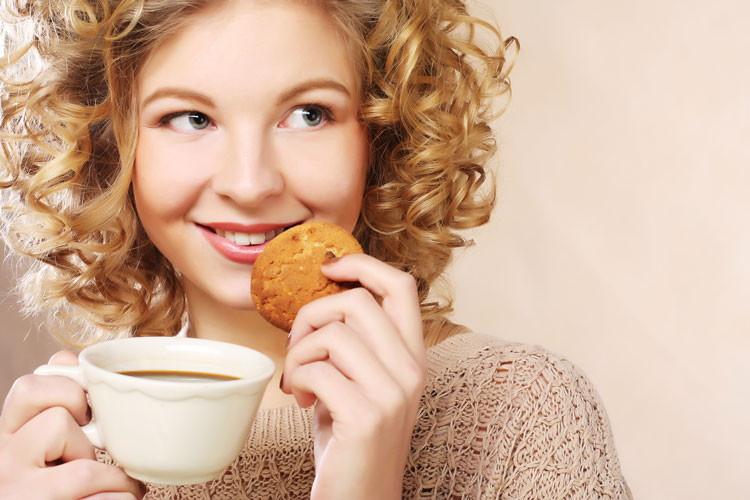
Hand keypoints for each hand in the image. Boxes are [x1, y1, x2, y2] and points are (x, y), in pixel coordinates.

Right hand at [0, 351, 145, 499]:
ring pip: (85, 469)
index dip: (65, 392)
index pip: (28, 388)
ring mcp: (21, 498)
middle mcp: (3, 467)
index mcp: (4, 439)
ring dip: (115, 482)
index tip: (80, 411)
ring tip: (118, 491)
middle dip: (89, 442)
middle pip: (60, 423)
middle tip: (92, 460)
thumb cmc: (41, 486)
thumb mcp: (34, 443)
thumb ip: (50, 402)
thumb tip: (68, 357)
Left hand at [281, 254, 426, 499]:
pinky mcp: (367, 416)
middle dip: (310, 316)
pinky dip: (294, 378)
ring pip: (332, 333)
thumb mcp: (360, 383)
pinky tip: (298, 399)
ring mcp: (393, 394)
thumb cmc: (350, 440)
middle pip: (356, 301)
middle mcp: (411, 371)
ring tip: (297, 380)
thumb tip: (320, 299)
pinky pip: (316, 368)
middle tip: (298, 348)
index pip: (401, 286)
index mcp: (412, 356)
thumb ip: (353, 344)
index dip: (362, 264)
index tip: (328, 268)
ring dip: (298, 353)